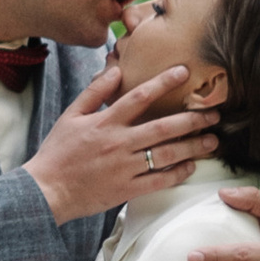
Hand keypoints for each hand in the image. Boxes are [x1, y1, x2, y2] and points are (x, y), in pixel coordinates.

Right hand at [23, 61, 216, 224]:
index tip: (184, 72)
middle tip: (214, 114)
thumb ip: (94, 92)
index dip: (163, 82)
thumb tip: (116, 69)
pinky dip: (177, 174)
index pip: (139, 97)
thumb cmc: (57, 153)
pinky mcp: (126, 189)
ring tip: (212, 141)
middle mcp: (118, 143)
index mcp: (105, 123)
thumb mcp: (70, 116)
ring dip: (192, 147)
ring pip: (166, 155)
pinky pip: (158, 181)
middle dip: (192, 120)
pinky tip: (191, 167)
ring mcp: (124, 167)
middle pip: (163, 127)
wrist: (46, 191)